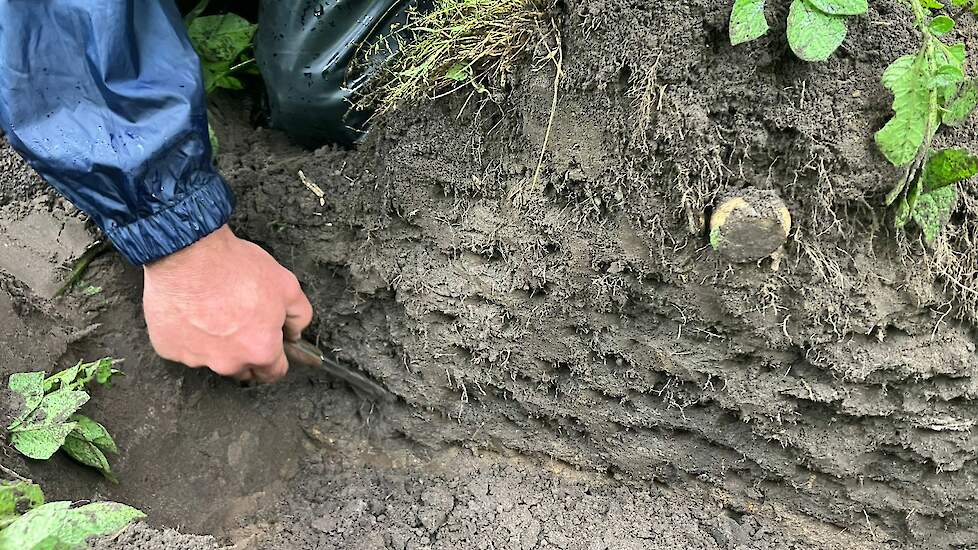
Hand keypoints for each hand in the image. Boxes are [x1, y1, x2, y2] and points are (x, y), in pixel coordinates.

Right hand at [142, 225, 312, 382]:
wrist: (188, 253)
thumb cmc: (234, 268)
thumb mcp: (286, 285)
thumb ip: (299, 316)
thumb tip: (295, 331)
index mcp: (259, 351)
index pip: (273, 372)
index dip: (276, 358)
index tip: (272, 346)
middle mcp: (227, 362)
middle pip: (242, 368)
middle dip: (245, 350)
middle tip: (241, 320)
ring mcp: (194, 358)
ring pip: (211, 357)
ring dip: (214, 342)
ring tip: (213, 309)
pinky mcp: (167, 347)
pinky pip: (182, 346)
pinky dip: (187, 333)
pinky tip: (191, 310)